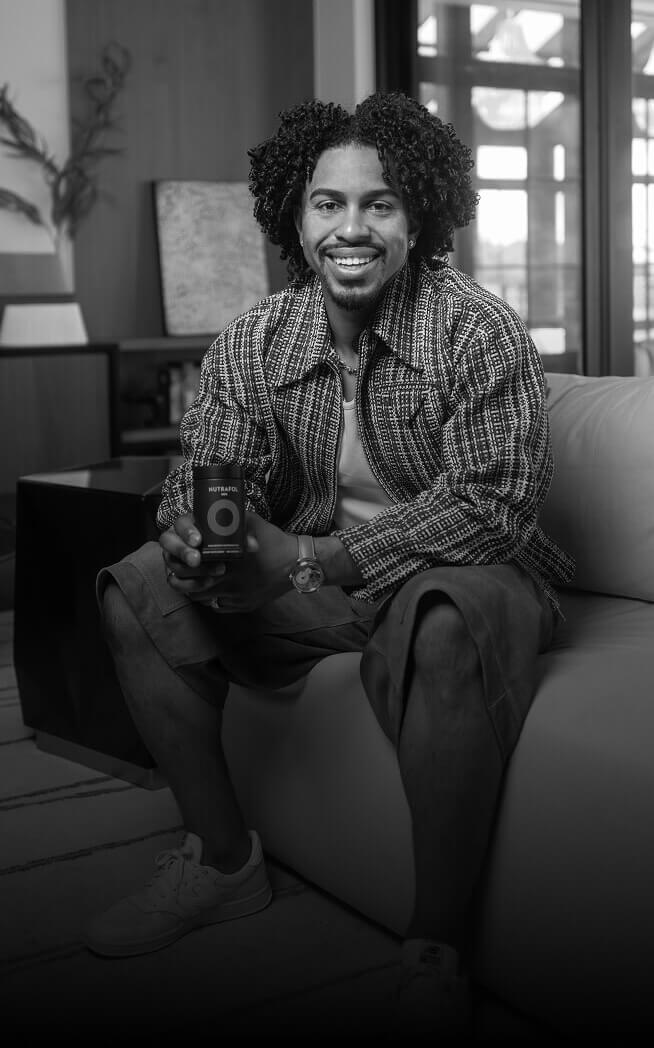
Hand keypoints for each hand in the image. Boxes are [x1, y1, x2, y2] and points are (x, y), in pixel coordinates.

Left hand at [159, 511, 296, 611]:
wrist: (297, 563)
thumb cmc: (274, 540)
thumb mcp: (251, 522)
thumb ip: (230, 519)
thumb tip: (209, 513)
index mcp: (228, 559)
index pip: (192, 567)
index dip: (180, 564)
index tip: (179, 558)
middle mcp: (230, 580)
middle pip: (192, 587)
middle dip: (181, 580)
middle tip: (177, 572)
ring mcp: (236, 596)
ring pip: (203, 600)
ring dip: (194, 591)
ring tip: (192, 582)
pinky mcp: (243, 605)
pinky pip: (218, 607)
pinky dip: (212, 600)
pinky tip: (213, 590)